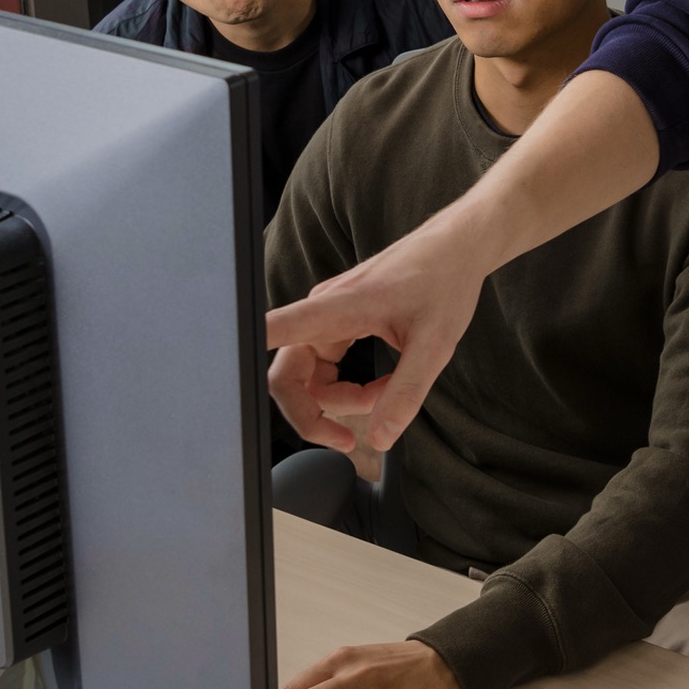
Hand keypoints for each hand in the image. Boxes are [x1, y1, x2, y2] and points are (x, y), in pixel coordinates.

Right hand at [265, 224, 486, 451]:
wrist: (457, 249)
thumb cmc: (445, 281)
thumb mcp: (435, 346)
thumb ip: (404, 393)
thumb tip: (379, 438)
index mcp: (336, 308)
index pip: (273, 330)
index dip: (244, 354)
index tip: (232, 382)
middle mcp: (322, 311)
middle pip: (286, 375)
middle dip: (314, 413)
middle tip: (350, 439)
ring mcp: (328, 316)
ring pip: (308, 376)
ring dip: (341, 399)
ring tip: (387, 395)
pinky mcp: (338, 321)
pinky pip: (326, 365)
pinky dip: (349, 385)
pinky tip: (384, 383)